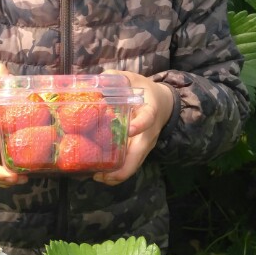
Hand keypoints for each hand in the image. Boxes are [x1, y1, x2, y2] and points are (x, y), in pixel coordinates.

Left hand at [93, 71, 174, 185]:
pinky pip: (130, 165)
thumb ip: (113, 77)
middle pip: (139, 154)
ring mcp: (145, 144)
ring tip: (96, 176)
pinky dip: (116, 172)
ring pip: (134, 164)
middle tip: (101, 173)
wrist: (163, 103)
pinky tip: (99, 173)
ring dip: (117, 174)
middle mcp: (149, 132)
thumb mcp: (131, 78)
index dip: (139, 124)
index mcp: (149, 110)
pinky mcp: (140, 150)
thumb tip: (92, 82)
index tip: (129, 129)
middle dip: (122, 167)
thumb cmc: (143, 90)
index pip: (148, 118)